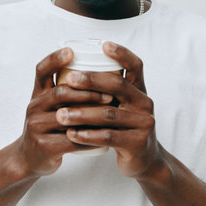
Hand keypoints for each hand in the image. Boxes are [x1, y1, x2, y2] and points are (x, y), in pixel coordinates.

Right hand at [16, 48, 112, 177]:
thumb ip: (64, 87)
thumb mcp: (49, 104)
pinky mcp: (43, 147)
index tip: (71, 51)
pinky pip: (71, 140)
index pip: (42, 71)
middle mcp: (34, 107)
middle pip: (60, 93)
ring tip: (110, 111)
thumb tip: (95, 67)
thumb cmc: (47, 125)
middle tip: (110, 92)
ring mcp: (36, 127)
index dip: (55, 59)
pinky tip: (104, 135)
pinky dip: (90, 137)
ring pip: (67, 117)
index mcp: (37, 93)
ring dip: (92, 112)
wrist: (29, 157)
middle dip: (87, 91)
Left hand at [56, 42, 161, 179]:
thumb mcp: (124, 106)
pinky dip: (88, 135)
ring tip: (61, 114)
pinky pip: (109, 136)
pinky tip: (72, 134)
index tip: (103, 44)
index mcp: (140, 91)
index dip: (122, 53)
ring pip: (108, 113)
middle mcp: (145, 103)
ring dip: (82, 113)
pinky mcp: (137, 143)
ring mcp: (144, 123)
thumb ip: (110, 91)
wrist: (145, 160)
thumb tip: (77, 69)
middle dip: (91, 80)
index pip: (135, 66)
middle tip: (69, 79)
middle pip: (117, 85)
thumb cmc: (126, 128)